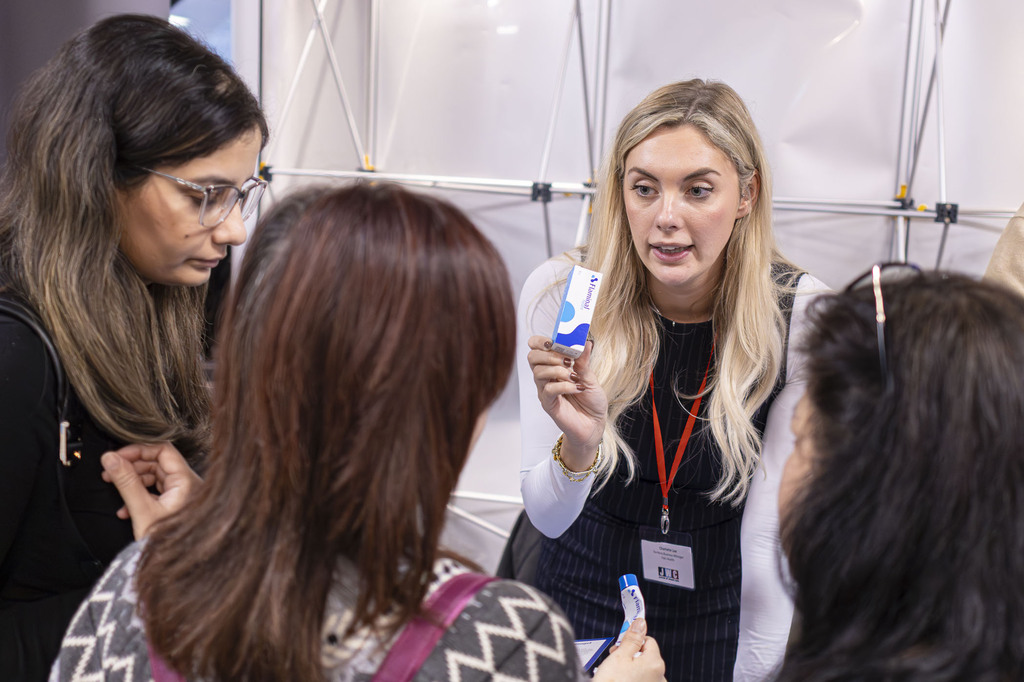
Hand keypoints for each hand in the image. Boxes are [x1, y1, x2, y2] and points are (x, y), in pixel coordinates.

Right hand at [100, 442, 201, 538]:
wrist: (176, 573)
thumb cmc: (166, 545)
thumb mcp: (141, 510)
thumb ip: (126, 482)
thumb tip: (110, 458)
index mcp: (187, 481)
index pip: (163, 450)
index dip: (138, 450)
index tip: (117, 456)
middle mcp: (189, 486)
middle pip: (158, 463)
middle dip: (132, 466)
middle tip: (110, 471)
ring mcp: (183, 497)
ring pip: (155, 479)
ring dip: (133, 482)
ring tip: (114, 488)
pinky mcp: (175, 508)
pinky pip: (157, 494)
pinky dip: (140, 496)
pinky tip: (124, 510)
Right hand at [526, 336, 607, 470]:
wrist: (594, 424)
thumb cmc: (591, 400)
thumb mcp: (590, 377)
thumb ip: (584, 361)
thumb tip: (586, 342)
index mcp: (554, 365)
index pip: (536, 347)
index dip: (541, 341)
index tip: (555, 341)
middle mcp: (546, 377)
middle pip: (532, 357)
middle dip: (549, 355)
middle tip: (567, 361)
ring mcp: (545, 390)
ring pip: (538, 372)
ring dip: (557, 370)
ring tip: (573, 376)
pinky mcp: (549, 404)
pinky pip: (549, 390)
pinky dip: (563, 385)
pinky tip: (575, 387)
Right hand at [593, 619, 665, 681]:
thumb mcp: (619, 656)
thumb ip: (632, 638)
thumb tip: (641, 623)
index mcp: (655, 663)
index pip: (649, 641)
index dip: (633, 641)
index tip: (620, 646)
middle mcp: (660, 677)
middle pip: (647, 656)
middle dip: (631, 655)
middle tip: (614, 660)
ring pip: (644, 671)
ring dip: (631, 669)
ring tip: (616, 674)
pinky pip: (643, 681)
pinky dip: (633, 680)